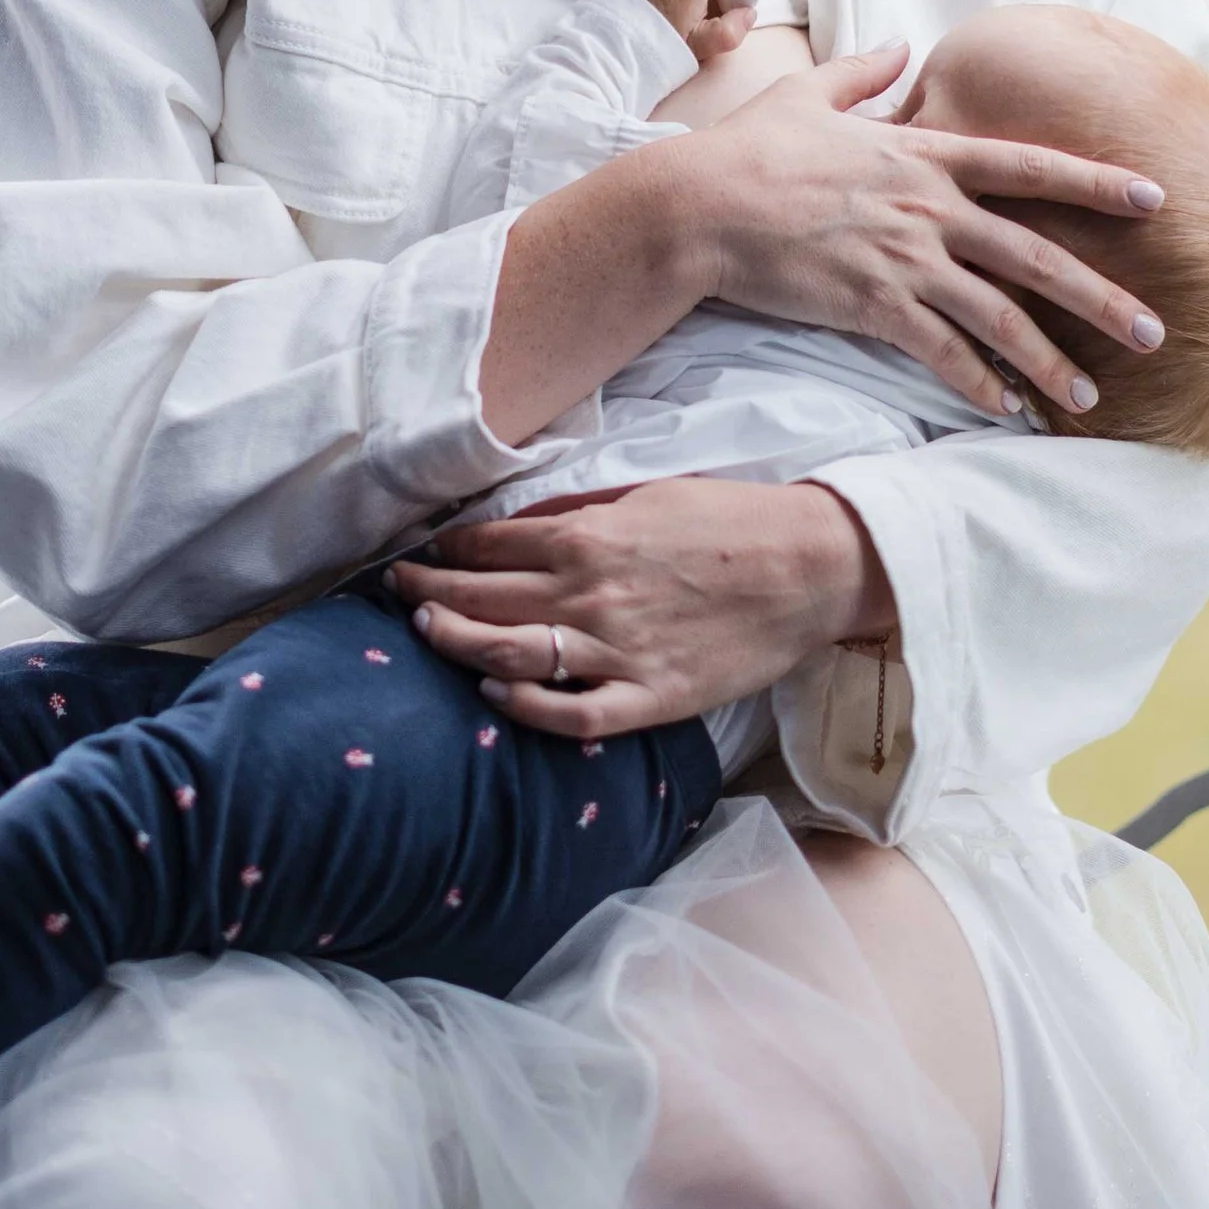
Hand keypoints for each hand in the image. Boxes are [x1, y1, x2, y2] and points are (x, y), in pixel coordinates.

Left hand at [392, 477, 887, 737]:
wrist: (810, 568)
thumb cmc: (731, 523)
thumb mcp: (647, 496)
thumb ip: (578, 514)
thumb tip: (516, 525)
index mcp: (588, 537)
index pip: (487, 545)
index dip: (445, 549)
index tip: (423, 552)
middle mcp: (589, 594)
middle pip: (480, 597)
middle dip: (427, 592)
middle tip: (398, 593)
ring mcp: (616, 650)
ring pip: (508, 654)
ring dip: (456, 642)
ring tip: (427, 633)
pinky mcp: (649, 697)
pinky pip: (571, 712)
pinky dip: (525, 708)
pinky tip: (494, 696)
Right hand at [671, 44, 1168, 420]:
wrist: (697, 205)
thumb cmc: (746, 150)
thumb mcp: (807, 95)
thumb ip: (863, 72)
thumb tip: (898, 43)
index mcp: (922, 155)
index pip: (1029, 165)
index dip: (1095, 181)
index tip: (1154, 198)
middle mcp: (927, 206)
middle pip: (1036, 253)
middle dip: (1101, 296)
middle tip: (1155, 331)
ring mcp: (902, 257)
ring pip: (998, 315)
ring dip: (1048, 360)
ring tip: (1091, 397)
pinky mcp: (872, 303)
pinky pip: (941, 351)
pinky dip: (978, 382)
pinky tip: (1008, 408)